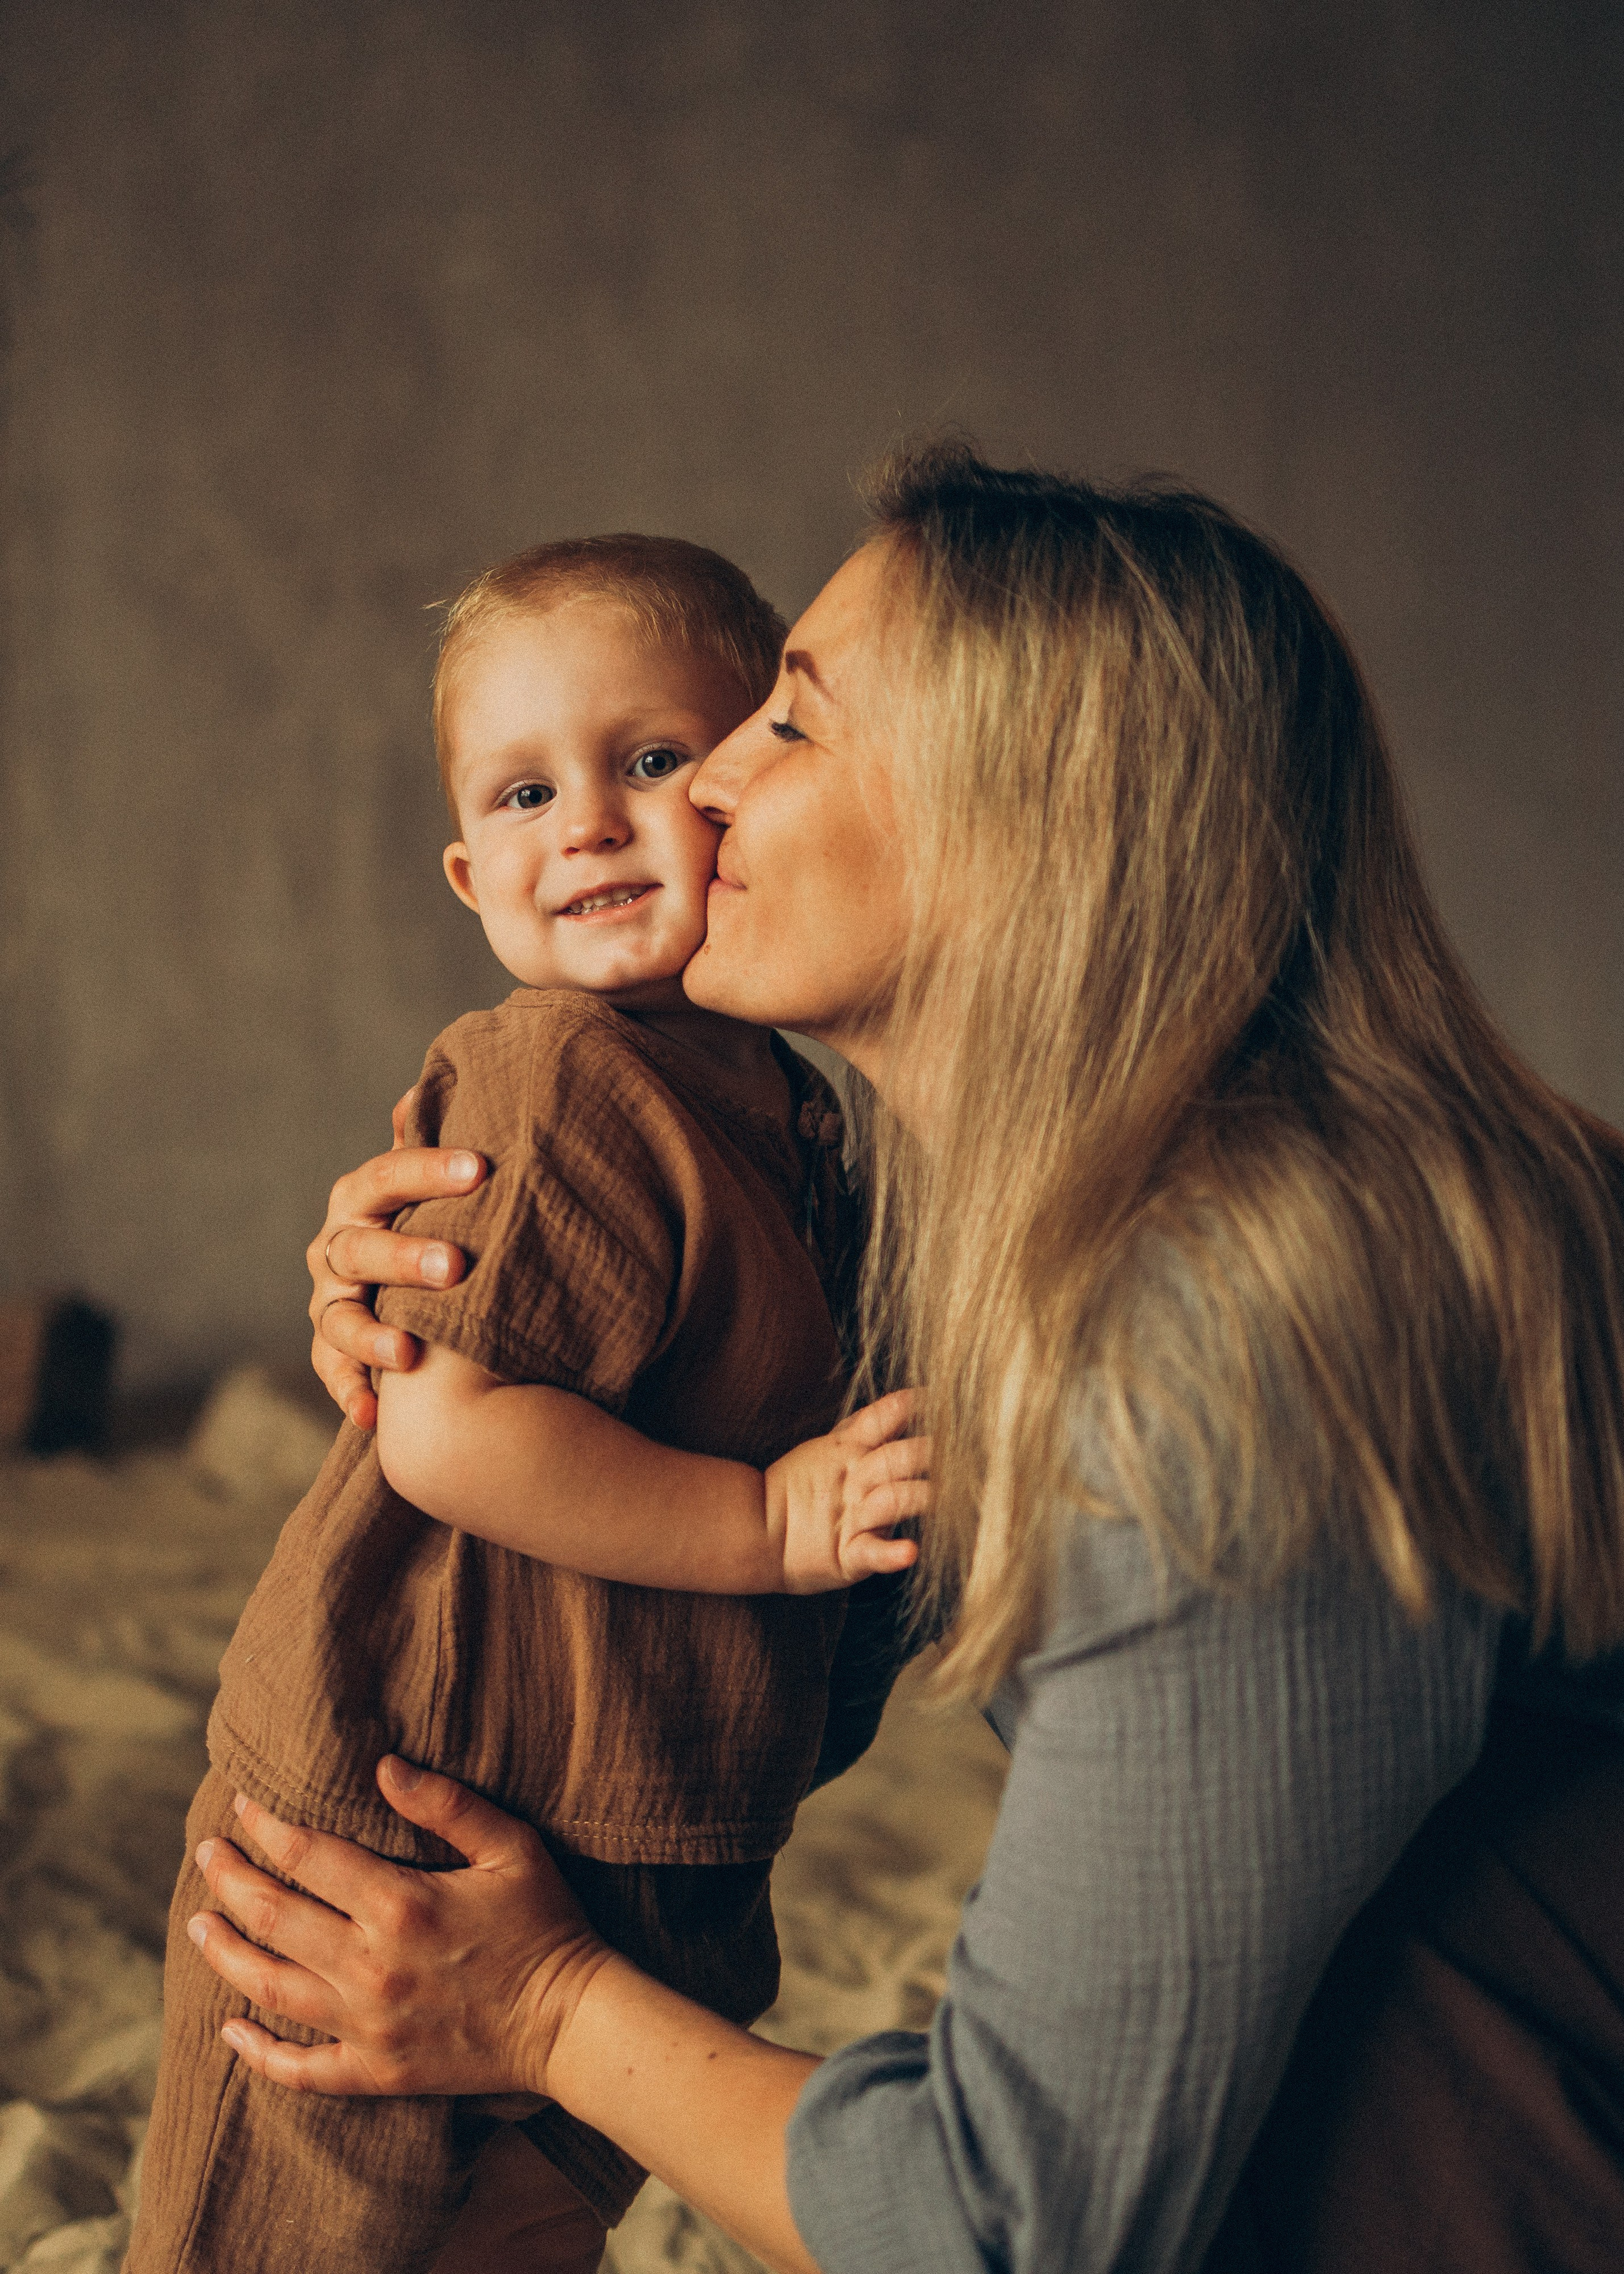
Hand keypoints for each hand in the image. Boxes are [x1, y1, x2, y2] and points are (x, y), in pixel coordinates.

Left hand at [188, 1756, 609, 2098]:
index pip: (307, 1855)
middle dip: (230, 1879)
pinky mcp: (374, 2072)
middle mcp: (370, 1966)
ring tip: (197, 1925)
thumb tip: (383, 1766)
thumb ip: (447, 1803)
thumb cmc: (545, 1924)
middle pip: (273, 1916)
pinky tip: (228, 2029)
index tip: (241, 1805)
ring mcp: (366, 2026)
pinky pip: (298, 2067)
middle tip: (206, 1853)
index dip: (266, 1826)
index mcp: (400, 1904)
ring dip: (225, 1952)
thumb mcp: (512, 1846)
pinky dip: (256, 2052)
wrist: (570, 2023)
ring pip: (268, 1987)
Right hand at [308, 1087, 485, 1429]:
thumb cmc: (428, 1214)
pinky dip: (351, 1395)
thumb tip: (422, 1087)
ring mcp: (329, 1301)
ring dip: (372, 1337)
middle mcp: (336, 1246)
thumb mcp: (429, 1178)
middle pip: (361, 1249)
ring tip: (409, 1355)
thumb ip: (425, 1140)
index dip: (431, 1170)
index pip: (389, 1176)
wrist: (405, 1275)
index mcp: (362, 1196)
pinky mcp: (331, 1350)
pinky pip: (333, 1374)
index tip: (482, 1169)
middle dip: (405, 1258)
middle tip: (456, 1268)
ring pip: (340, 1318)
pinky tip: (375, 1417)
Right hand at [766, 1388, 930, 1592]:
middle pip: (895, 1459)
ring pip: (891, 1500)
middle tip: (962, 1448)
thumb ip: (863, 1426)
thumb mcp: (826, 1448)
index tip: (937, 1396)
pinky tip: (910, 1551)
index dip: (907, 1407)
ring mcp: (851, 1518)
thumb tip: (904, 1399)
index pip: (881, 1421)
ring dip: (918, 1495)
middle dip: (927, 1452)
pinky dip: (891, 1554)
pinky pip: (871, 1552)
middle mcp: (854, 1481)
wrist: (757, 1533)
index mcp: (847, 1452)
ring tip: (943, 1494)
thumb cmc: (799, 1491)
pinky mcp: (847, 1555)